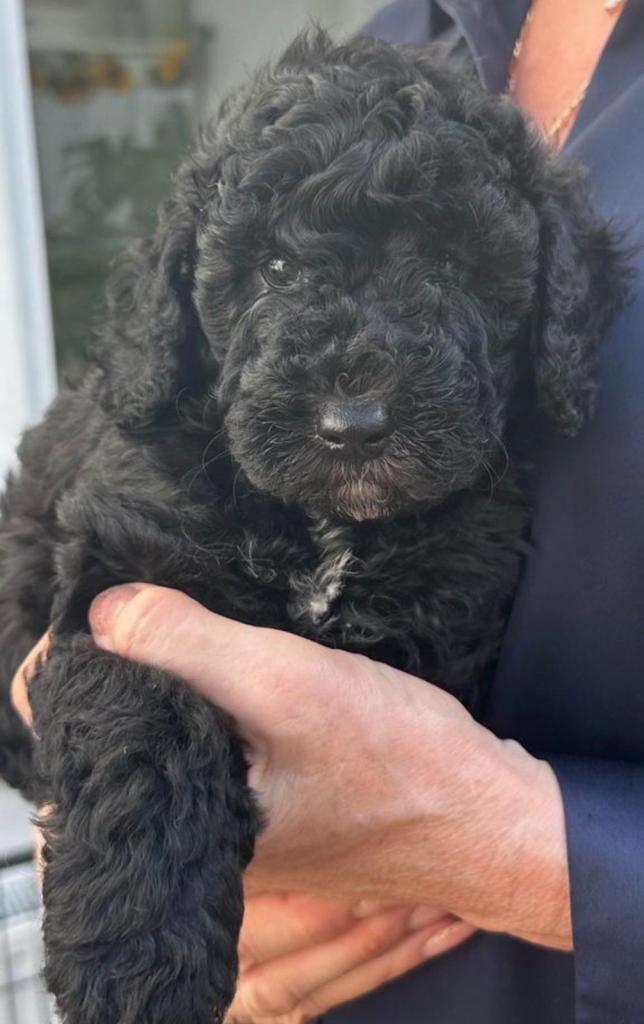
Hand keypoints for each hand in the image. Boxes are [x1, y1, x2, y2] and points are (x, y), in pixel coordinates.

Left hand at [11, 635, 474, 1022]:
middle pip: (117, 732)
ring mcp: (226, 820)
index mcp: (177, 821)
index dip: (86, 659)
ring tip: (196, 626)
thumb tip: (105, 609)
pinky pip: (207, 741)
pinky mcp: (259, 801)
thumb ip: (189, 645)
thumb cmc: (401, 766)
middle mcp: (190, 831)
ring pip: (165, 731)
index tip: (121, 608)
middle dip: (129, 663)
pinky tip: (234, 664)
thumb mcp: (288, 685)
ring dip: (172, 675)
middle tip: (164, 607)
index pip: (76, 738)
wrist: (485, 816)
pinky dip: (210, 696)